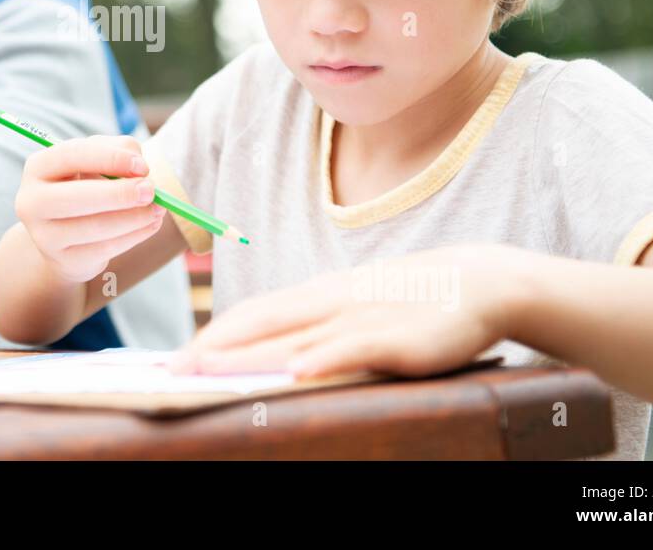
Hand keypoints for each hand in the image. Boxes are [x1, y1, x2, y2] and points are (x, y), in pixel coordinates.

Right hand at [13, 135, 166, 283]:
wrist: (67, 234)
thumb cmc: (86, 186)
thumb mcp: (97, 161)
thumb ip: (118, 151)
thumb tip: (141, 169)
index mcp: (38, 167)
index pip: (71, 155)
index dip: (110, 158)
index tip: (143, 165)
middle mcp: (32, 201)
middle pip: (77, 198)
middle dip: (120, 194)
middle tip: (151, 190)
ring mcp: (44, 236)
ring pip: (95, 227)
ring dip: (134, 217)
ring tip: (158, 209)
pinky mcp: (63, 260)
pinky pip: (105, 249)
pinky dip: (134, 235)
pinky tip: (150, 224)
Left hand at [170, 244, 534, 379]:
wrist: (479, 281)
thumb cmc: (412, 300)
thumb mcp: (358, 308)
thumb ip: (320, 326)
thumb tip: (278, 351)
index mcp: (321, 295)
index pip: (256, 313)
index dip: (215, 333)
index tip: (179, 354)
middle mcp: (332, 302)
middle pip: (262, 323)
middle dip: (214, 347)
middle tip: (173, 368)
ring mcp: (362, 317)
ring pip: (294, 337)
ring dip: (249, 354)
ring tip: (208, 370)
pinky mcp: (395, 336)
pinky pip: (352, 348)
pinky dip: (321, 358)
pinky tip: (295, 370)